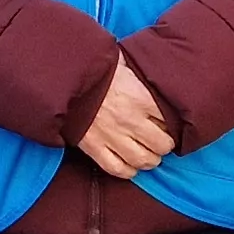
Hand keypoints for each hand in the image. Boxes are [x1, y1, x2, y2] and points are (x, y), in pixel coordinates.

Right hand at [74, 58, 173, 178]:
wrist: (61, 78)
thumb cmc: (92, 68)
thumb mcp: (120, 61)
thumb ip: (137, 69)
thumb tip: (148, 65)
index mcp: (140, 97)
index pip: (169, 119)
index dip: (172, 123)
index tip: (169, 123)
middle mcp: (130, 120)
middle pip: (161, 144)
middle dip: (165, 145)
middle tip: (162, 142)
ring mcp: (112, 136)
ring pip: (142, 160)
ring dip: (150, 160)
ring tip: (150, 156)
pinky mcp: (94, 147)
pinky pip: (117, 168)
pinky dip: (128, 172)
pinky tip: (131, 166)